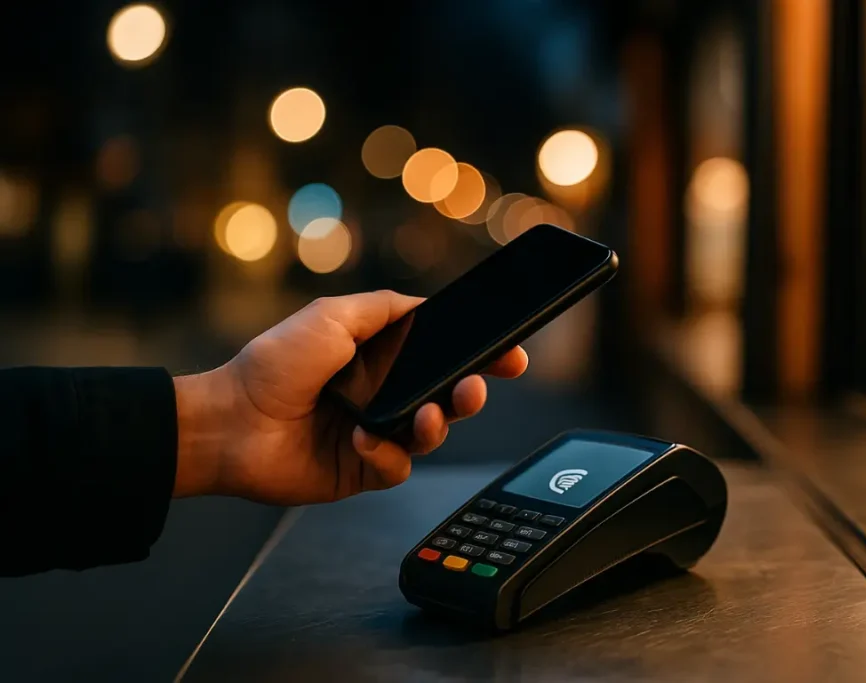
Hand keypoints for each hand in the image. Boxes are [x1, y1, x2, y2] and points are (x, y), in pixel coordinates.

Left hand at [172, 291, 527, 503]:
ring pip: (431, 434)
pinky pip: (398, 468)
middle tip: (473, 389)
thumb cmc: (274, 365)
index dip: (480, 356)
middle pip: (447, 397)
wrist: (232, 421)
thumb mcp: (333, 316)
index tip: (510, 355)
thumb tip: (426, 304)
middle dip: (470, 392)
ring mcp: (375, 434)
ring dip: (437, 424)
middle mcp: (383, 395)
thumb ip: (384, 308)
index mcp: (381, 357)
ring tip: (425, 416)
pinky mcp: (361, 469)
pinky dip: (388, 455)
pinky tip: (362, 440)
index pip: (443, 356)